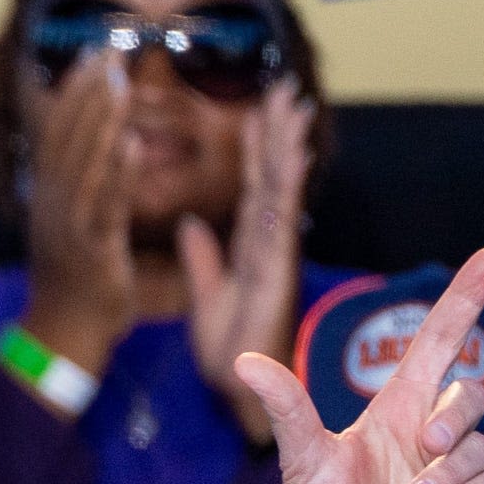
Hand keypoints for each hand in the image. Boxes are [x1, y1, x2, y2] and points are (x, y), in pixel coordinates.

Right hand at [19, 53, 138, 380]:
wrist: (62, 337)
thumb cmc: (74, 285)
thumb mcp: (67, 229)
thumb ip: (77, 192)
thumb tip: (94, 154)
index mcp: (48, 200)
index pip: (56, 135)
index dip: (71, 95)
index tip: (90, 60)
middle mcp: (52, 208)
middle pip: (66, 141)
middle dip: (87, 96)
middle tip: (107, 55)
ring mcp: (69, 229)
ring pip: (84, 167)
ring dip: (101, 124)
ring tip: (120, 85)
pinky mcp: (93, 251)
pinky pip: (108, 206)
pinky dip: (120, 174)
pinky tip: (132, 143)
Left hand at [183, 84, 314, 445]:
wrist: (243, 393)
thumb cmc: (231, 353)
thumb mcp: (205, 297)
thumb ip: (202, 259)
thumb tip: (190, 222)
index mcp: (250, 249)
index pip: (253, 189)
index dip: (256, 150)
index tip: (258, 111)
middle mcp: (267, 246)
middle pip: (272, 179)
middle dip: (278, 135)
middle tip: (285, 89)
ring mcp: (275, 256)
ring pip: (281, 190)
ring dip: (286, 147)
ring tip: (293, 106)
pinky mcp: (276, 270)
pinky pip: (280, 219)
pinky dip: (286, 185)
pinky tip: (293, 155)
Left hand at [236, 248, 483, 483]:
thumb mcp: (304, 461)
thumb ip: (287, 409)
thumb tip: (243, 360)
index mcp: (398, 413)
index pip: (439, 342)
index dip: (464, 299)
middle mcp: (432, 436)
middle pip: (472, 393)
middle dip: (455, 417)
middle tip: (424, 450)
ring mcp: (460, 472)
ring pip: (483, 446)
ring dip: (450, 474)